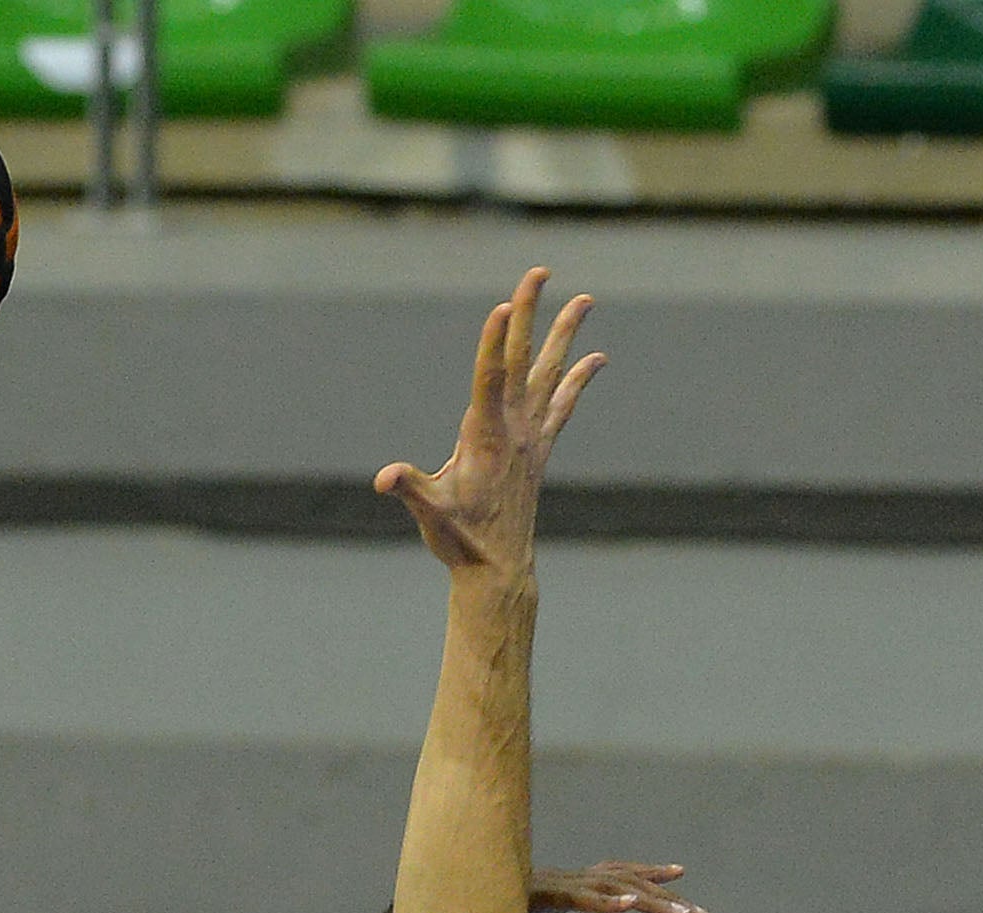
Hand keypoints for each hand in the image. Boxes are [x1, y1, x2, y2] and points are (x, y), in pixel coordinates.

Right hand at [374, 267, 605, 580]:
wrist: (498, 571)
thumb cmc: (459, 541)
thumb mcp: (430, 514)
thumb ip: (410, 490)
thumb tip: (387, 479)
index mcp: (486, 437)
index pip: (491, 379)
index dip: (494, 342)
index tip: (503, 304)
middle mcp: (515, 430)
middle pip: (522, 360)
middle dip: (528, 314)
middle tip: (539, 271)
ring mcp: (532, 437)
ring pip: (550, 373)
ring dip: (565, 334)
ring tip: (585, 300)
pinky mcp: (540, 448)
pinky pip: (563, 403)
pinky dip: (577, 378)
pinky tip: (595, 356)